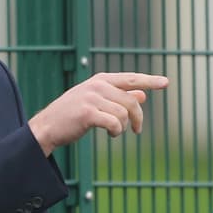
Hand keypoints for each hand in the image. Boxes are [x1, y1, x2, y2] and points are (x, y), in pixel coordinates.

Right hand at [28, 72, 168, 154]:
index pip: (131, 78)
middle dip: (138, 118)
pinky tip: (111, 134)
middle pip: (131, 100)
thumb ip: (119, 97)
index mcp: (100, 80)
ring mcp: (91, 98)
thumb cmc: (72, 115)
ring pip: (124, 113)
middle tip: (137, 130)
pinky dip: (116, 131)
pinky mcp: (87, 113)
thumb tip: (143, 95)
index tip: (166, 83)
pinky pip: (114, 123)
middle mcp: (97, 85)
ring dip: (124, 127)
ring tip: (115, 132)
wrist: (47, 127)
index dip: (149, 81)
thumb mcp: (96, 102)